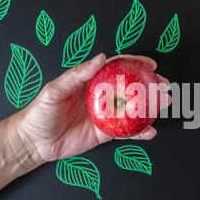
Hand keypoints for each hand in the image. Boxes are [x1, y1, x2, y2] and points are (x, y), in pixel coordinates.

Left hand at [10, 53, 167, 163]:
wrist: (34, 142)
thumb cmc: (41, 112)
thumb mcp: (55, 90)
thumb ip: (77, 75)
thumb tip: (100, 58)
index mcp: (91, 82)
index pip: (117, 69)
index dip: (134, 64)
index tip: (150, 65)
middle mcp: (101, 97)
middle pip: (130, 88)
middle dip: (149, 86)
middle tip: (164, 86)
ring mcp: (105, 116)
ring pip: (132, 109)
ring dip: (149, 107)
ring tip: (164, 104)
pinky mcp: (104, 134)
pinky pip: (125, 132)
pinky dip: (139, 132)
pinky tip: (150, 132)